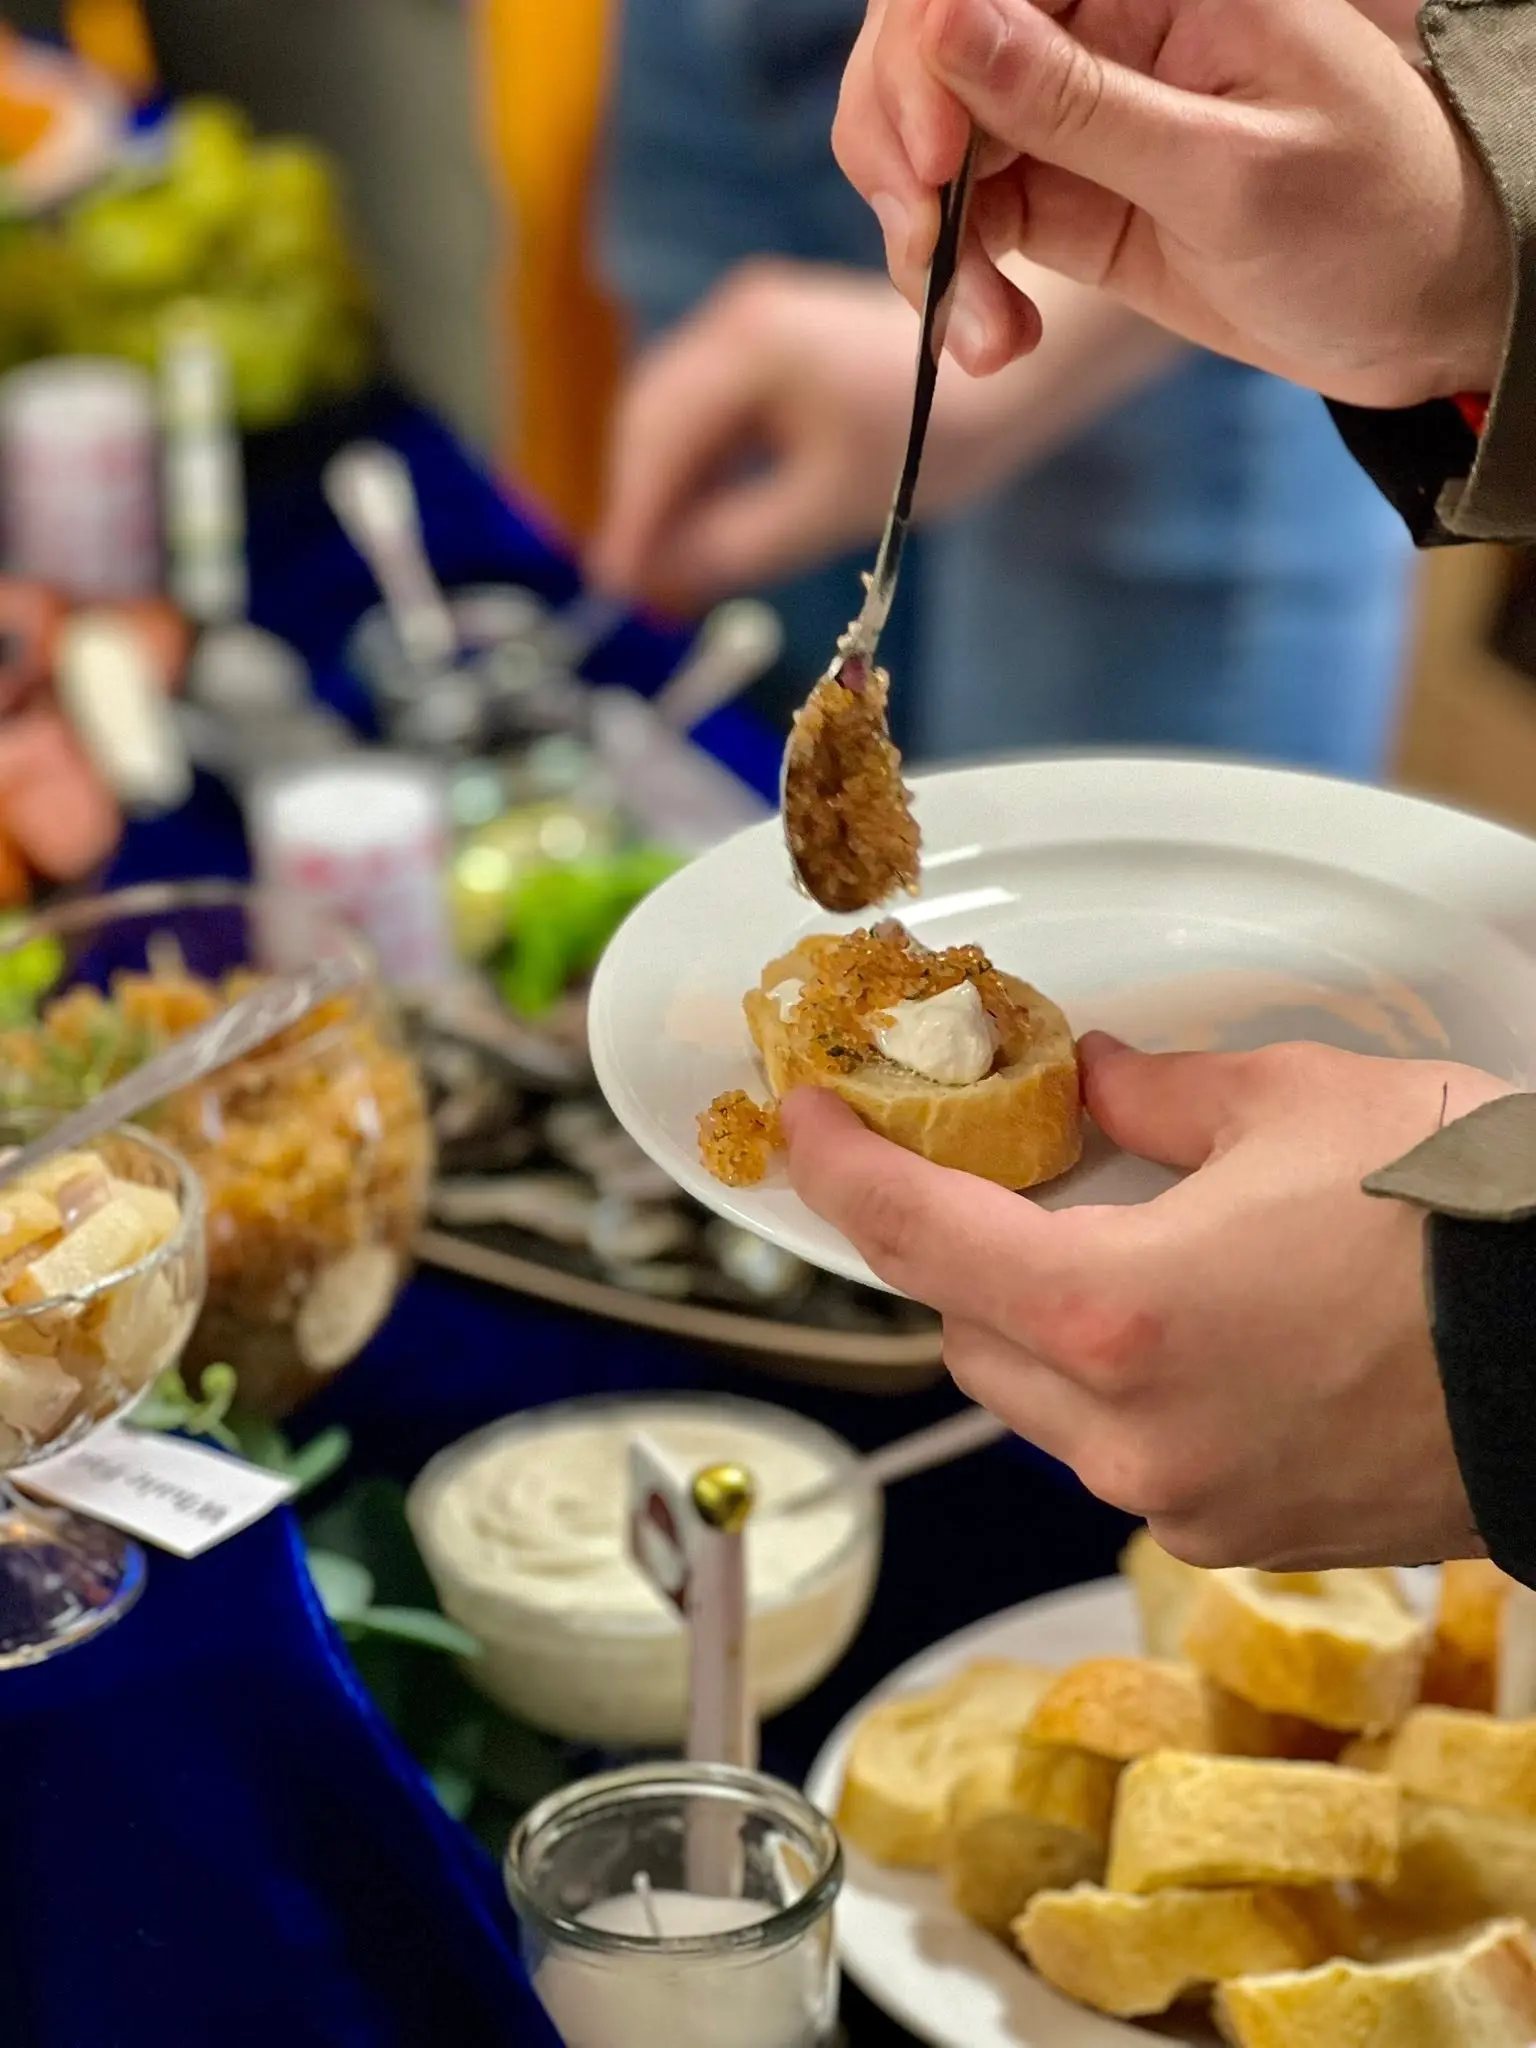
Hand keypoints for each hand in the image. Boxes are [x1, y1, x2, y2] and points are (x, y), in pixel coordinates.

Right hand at [588, 262, 994, 614]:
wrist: (1018, 368)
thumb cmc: (938, 435)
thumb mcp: (830, 506)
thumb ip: (736, 544)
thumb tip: (658, 580)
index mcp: (751, 344)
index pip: (656, 436)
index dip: (629, 516)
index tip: (612, 584)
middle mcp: (738, 317)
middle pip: (652, 417)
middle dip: (638, 502)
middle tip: (629, 585)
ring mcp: (752, 322)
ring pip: (676, 415)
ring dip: (664, 488)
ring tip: (659, 565)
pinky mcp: (771, 340)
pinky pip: (710, 409)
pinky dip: (697, 467)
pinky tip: (698, 523)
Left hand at [784, 1034, 1513, 1566]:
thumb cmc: (1464, 1224)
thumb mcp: (1298, 1107)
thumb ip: (1161, 1100)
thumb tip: (1097, 1085)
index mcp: (1113, 1313)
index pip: (916, 1236)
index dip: (840, 1170)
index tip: (807, 1126)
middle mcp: (1127, 1433)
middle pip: (966, 1333)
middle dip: (965, 1253)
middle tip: (1008, 1179)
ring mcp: (1184, 1502)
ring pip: (1042, 1405)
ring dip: (1044, 1327)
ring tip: (1130, 1253)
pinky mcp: (1244, 1538)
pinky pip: (1127, 1454)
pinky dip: (1126, 1390)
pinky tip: (1203, 1331)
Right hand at [834, 0, 1510, 406]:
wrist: (1409, 313)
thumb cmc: (1363, 220)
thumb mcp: (1225, 170)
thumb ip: (1079, 104)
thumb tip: (946, 25)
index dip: (924, 51)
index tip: (935, 161)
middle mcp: (1092, 22)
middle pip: (923, 49)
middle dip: (901, 155)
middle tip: (927, 257)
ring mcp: (1063, 110)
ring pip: (924, 145)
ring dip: (925, 243)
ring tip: (982, 335)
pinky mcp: (1052, 194)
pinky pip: (957, 226)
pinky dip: (954, 290)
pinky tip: (993, 342)